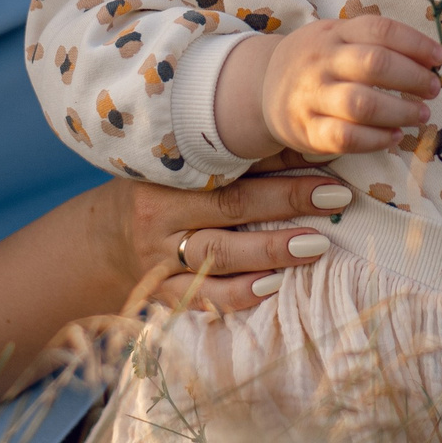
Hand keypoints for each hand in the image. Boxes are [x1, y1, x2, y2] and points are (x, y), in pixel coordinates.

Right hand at [109, 169, 358, 311]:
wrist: (105, 240)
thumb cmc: (158, 191)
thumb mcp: (183, 167)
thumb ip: (235, 159)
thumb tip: (306, 144)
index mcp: (165, 177)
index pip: (229, 168)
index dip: (279, 165)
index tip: (326, 162)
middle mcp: (160, 219)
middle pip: (230, 208)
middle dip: (287, 202)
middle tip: (336, 198)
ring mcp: (160, 261)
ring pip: (219, 257)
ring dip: (271, 250)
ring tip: (316, 245)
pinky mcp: (163, 295)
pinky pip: (204, 298)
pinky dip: (241, 294)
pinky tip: (275, 287)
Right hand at [215, 14, 441, 161]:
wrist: (263, 86)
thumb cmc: (318, 62)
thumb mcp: (338, 38)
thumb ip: (376, 44)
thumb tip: (431, 61)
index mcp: (334, 33)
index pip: (380, 30)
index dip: (416, 44)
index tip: (440, 59)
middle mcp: (322, 62)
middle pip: (374, 64)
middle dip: (413, 78)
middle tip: (433, 89)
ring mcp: (312, 97)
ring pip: (362, 104)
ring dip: (400, 111)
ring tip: (421, 115)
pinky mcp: (307, 130)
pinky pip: (346, 138)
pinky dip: (377, 140)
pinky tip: (394, 136)